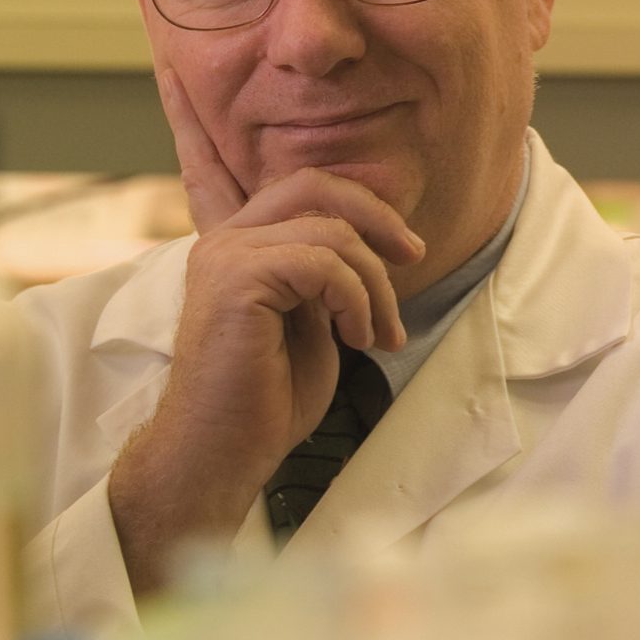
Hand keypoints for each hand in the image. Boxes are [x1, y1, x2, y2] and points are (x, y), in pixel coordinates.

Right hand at [109, 78, 426, 593]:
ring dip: (374, 286)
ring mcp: (226, 256)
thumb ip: (326, 276)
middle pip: (315, 187)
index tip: (406, 249)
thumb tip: (369, 244)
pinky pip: (322, 265)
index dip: (363, 205)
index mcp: (240, 244)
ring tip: (379, 335)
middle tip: (414, 258)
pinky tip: (357, 340)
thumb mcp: (311, 321)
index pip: (304, 188)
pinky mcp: (235, 280)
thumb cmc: (268, 400)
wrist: (225, 452)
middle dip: (377, 218)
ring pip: (330, 232)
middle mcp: (226, 240)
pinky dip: (355, 301)